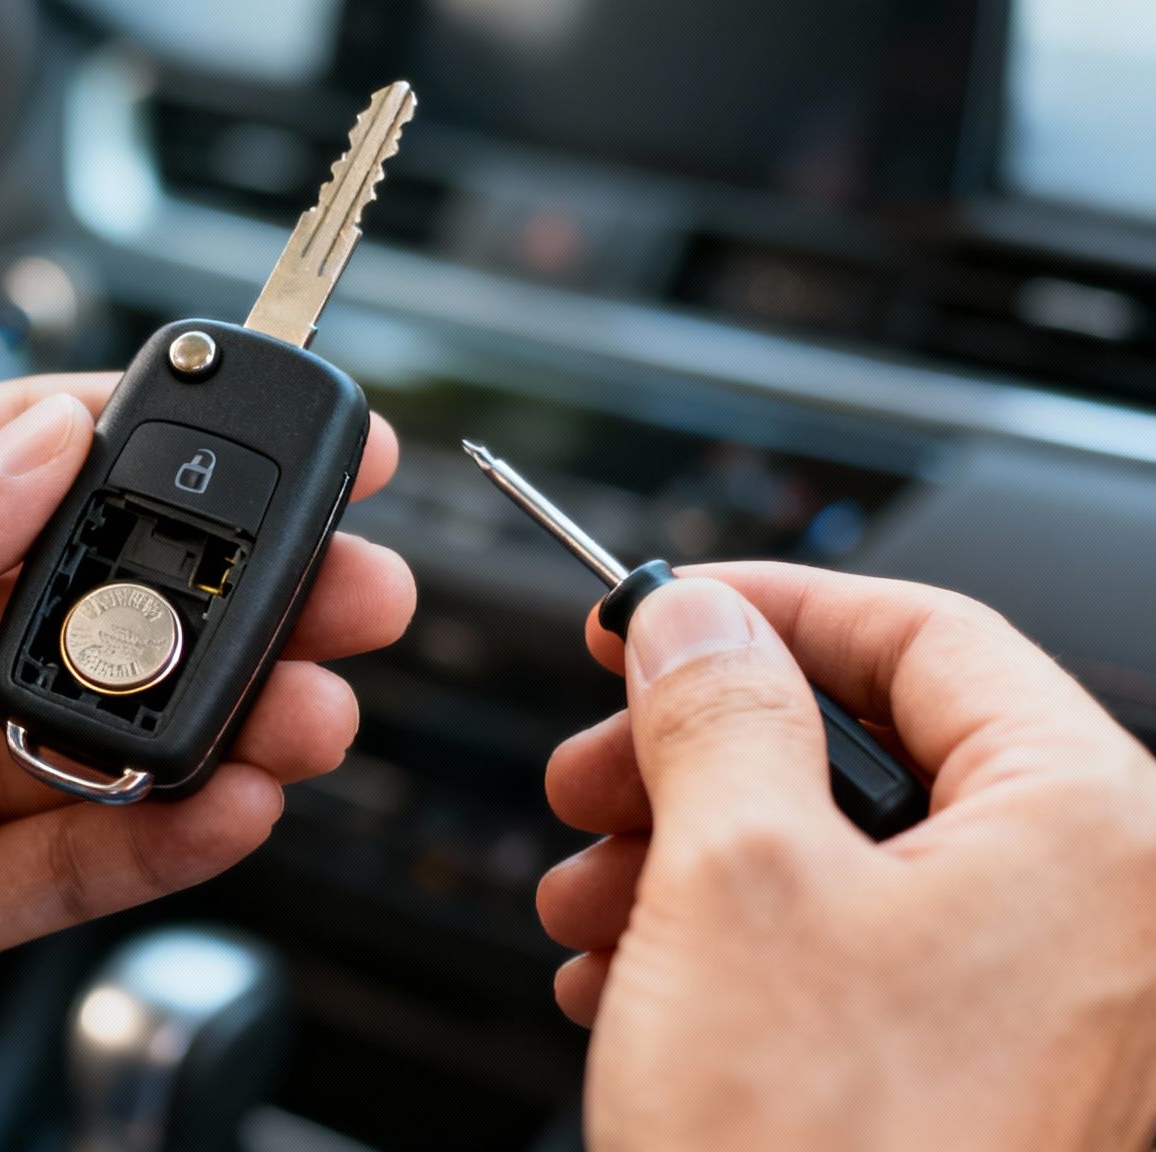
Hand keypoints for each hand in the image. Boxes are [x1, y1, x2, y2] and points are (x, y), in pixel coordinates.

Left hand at [0, 375, 414, 1118]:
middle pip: (108, 604)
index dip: (167, 452)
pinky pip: (74, 862)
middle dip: (237, 592)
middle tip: (346, 588)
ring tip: (307, 706)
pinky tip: (229, 806)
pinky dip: (164, 840)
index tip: (283, 445)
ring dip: (223, 716)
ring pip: (114, 734)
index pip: (36, 465)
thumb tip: (46, 442)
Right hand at [536, 564, 1155, 1150]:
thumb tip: (697, 615)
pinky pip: (862, 963)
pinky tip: (637, 983)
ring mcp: (1056, 1012)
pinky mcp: (990, 1084)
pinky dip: (737, 953)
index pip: (924, 630)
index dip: (765, 606)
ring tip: (591, 907)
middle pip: (878, 749)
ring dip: (692, 861)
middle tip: (595, 776)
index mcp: (1092, 827)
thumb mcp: (733, 884)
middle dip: (700, 757)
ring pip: (852, 861)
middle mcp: (1105, 914)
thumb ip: (716, 707)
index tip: (657, 613)